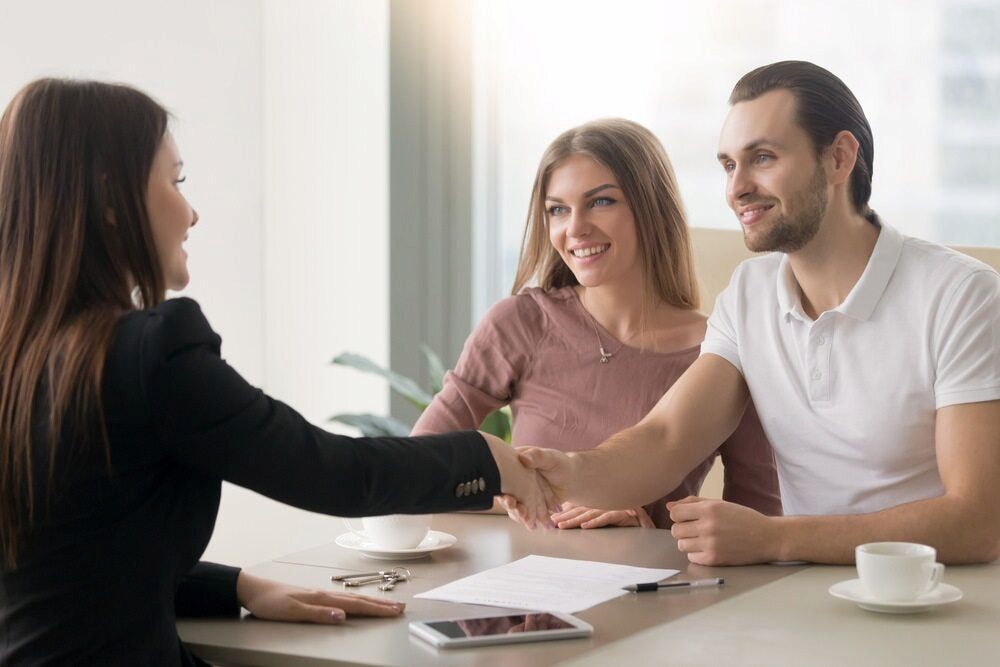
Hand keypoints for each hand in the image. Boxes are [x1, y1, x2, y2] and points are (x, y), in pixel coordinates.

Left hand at [236, 572, 403, 623]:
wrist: (253, 589)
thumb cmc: (270, 601)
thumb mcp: (292, 611)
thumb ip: (318, 613)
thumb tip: (342, 616)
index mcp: (322, 598)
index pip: (356, 605)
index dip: (377, 609)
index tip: (395, 612)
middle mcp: (325, 594)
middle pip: (359, 600)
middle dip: (381, 604)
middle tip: (401, 607)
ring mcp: (321, 594)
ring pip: (353, 598)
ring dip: (373, 602)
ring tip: (387, 604)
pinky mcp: (315, 597)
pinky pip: (344, 599)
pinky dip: (358, 601)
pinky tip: (359, 603)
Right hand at [496, 446, 577, 528]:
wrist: (572, 479)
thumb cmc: (561, 464)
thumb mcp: (550, 458)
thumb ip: (537, 456)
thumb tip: (523, 459)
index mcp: (515, 463)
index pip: (504, 475)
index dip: (504, 487)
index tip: (508, 499)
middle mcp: (514, 479)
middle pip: (507, 492)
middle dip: (511, 505)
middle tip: (520, 512)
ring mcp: (519, 493)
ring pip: (514, 505)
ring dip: (519, 514)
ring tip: (529, 522)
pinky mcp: (526, 504)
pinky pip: (523, 513)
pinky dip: (528, 520)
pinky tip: (535, 525)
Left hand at [551, 502, 654, 528]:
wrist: (646, 514)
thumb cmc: (627, 515)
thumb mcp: (608, 515)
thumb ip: (594, 516)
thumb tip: (579, 521)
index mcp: (597, 505)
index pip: (577, 510)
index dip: (563, 515)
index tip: (550, 520)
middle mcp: (602, 505)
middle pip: (579, 511)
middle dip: (564, 517)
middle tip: (550, 522)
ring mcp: (610, 508)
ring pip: (589, 514)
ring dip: (575, 520)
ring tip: (562, 526)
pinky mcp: (620, 513)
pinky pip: (606, 518)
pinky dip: (595, 522)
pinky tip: (585, 527)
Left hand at [667, 496, 777, 565]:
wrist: (766, 537)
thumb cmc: (742, 518)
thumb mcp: (720, 504)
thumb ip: (693, 502)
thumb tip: (670, 506)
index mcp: (709, 509)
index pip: (675, 513)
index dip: (679, 515)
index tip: (687, 517)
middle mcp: (708, 526)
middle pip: (676, 530)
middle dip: (683, 529)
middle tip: (696, 529)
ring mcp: (711, 544)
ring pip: (681, 544)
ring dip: (688, 542)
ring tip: (703, 539)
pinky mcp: (714, 559)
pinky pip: (691, 557)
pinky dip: (697, 553)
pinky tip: (709, 548)